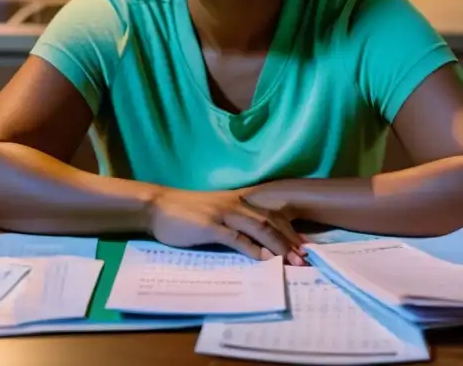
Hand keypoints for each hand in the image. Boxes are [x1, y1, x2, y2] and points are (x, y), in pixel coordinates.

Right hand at [146, 187, 306, 265]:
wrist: (157, 206)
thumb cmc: (185, 212)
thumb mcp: (215, 213)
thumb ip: (235, 223)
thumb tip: (257, 243)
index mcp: (237, 200)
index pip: (271, 213)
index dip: (290, 230)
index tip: (304, 246)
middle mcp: (234, 204)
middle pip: (270, 221)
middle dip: (290, 240)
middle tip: (305, 258)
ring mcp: (222, 214)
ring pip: (259, 227)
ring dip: (278, 246)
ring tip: (291, 262)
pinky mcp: (209, 226)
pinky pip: (236, 238)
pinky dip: (253, 249)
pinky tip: (264, 261)